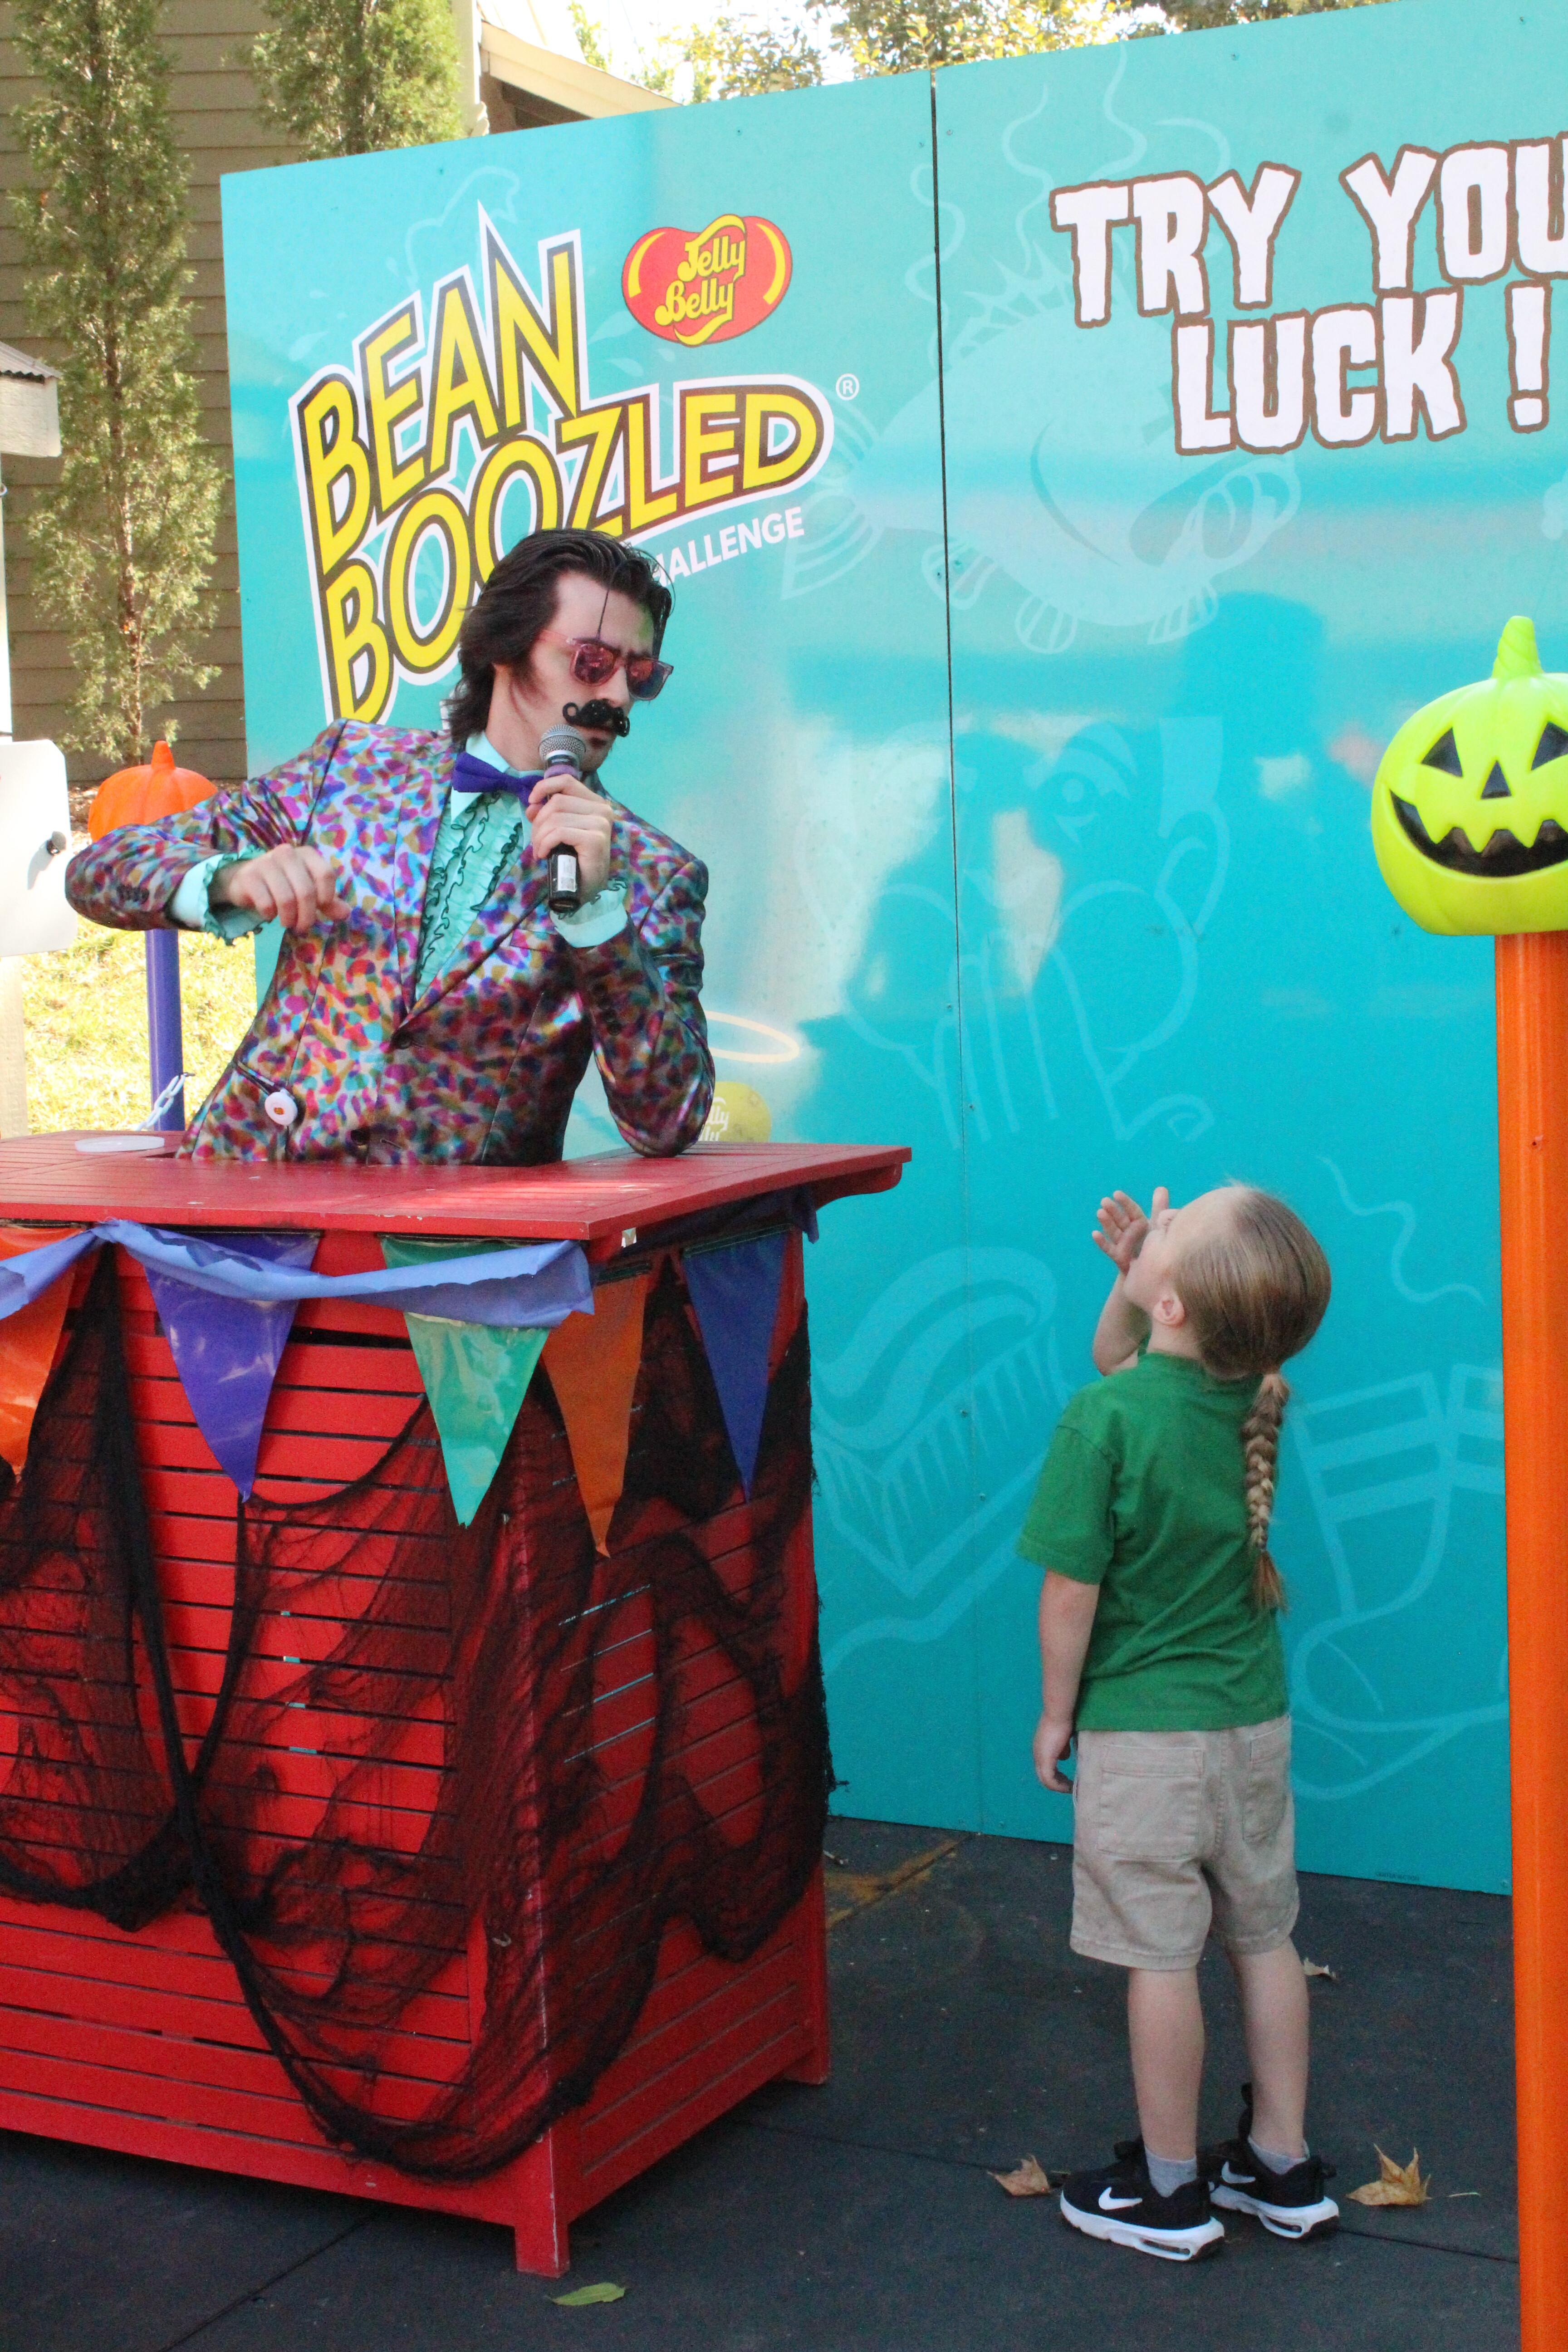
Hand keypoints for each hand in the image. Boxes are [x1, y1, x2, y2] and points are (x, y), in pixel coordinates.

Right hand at [212, 846, 347, 930]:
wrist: (246, 881)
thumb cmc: (284, 885)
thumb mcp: (309, 891)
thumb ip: (328, 902)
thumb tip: (346, 912)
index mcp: (306, 854)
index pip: (326, 875)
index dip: (326, 897)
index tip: (321, 908)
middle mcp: (287, 853)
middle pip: (306, 892)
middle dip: (306, 917)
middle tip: (302, 927)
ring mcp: (266, 862)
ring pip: (286, 899)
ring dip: (289, 919)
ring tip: (287, 923)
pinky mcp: (249, 876)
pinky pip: (266, 903)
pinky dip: (270, 915)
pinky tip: (269, 914)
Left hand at [528, 773, 612, 900]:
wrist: (586, 888)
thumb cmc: (574, 859)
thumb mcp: (557, 832)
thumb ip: (546, 815)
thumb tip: (532, 805)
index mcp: (595, 803)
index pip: (566, 781)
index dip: (545, 787)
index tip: (532, 801)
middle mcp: (602, 809)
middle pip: (557, 802)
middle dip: (539, 822)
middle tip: (536, 842)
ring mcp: (600, 824)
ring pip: (556, 818)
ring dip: (540, 836)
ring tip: (540, 850)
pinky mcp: (595, 839)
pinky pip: (559, 832)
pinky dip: (545, 843)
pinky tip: (543, 855)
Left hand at [1033, 1712, 1076, 1793]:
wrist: (1058, 1714)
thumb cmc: (1063, 1722)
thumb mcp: (1064, 1739)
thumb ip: (1063, 1748)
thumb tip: (1064, 1757)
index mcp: (1041, 1749)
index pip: (1045, 1768)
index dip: (1056, 1776)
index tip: (1067, 1780)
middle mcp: (1037, 1755)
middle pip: (1044, 1776)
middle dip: (1057, 1783)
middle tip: (1069, 1787)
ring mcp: (1039, 1758)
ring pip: (1046, 1780)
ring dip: (1059, 1786)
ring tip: (1070, 1788)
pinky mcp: (1045, 1760)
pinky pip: (1050, 1780)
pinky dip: (1059, 1786)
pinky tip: (1069, 1786)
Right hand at [1092, 1185, 1167, 1275]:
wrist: (1151, 1272)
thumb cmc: (1155, 1247)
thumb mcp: (1159, 1226)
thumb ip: (1159, 1208)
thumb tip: (1161, 1188)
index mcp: (1140, 1224)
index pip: (1133, 1211)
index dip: (1125, 1203)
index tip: (1116, 1194)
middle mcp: (1130, 1232)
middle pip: (1121, 1219)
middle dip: (1113, 1210)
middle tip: (1104, 1201)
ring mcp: (1123, 1243)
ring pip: (1114, 1231)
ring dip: (1106, 1222)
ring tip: (1099, 1213)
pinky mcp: (1118, 1256)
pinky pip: (1110, 1248)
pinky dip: (1102, 1242)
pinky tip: (1095, 1233)